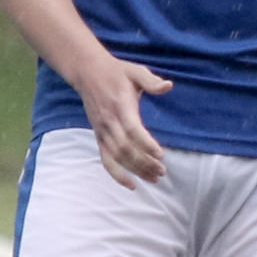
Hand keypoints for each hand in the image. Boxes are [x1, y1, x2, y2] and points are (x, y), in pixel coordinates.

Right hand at [75, 52, 172, 185]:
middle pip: (125, 149)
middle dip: (144, 163)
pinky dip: (117, 175)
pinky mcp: (99, 137)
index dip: (146, 144)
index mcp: (120, 106)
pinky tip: (132, 185)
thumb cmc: (117, 72)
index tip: (161, 154)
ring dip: (135, 171)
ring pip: (117, 157)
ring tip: (154, 178)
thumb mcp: (135, 71)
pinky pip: (105, 160)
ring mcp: (102, 131)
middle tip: (162, 171)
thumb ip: (151, 81)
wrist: (88, 73)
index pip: (132, 130)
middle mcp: (109, 122)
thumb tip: (168, 85)